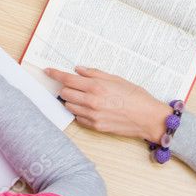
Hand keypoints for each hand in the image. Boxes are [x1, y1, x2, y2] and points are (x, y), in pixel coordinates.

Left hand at [45, 65, 170, 139]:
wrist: (148, 118)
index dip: (54, 74)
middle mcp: (91, 101)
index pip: (67, 79)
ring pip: (70, 106)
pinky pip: (79, 118)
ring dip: (72, 100)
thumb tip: (78, 69)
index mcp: (96, 86)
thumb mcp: (116, 78)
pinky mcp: (96, 127)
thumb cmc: (135, 96)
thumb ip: (94, 73)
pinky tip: (90, 108)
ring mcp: (92, 116)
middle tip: (75, 85)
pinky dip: (80, 112)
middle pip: (65, 93)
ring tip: (85, 97)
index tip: (47, 71)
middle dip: (66, 87)